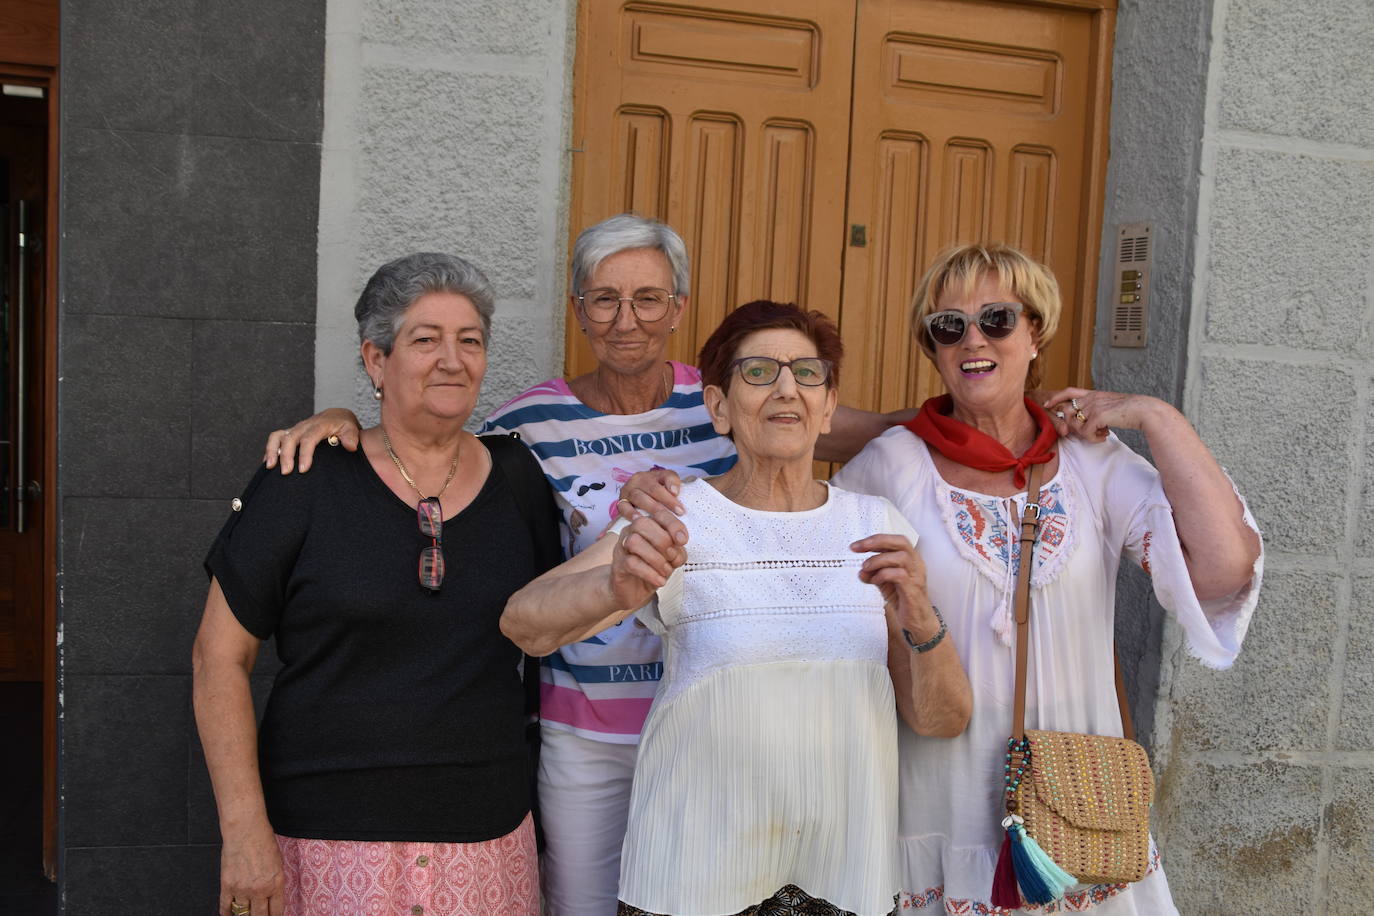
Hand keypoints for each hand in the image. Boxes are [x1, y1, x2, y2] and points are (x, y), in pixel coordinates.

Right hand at [219, 821, 285, 915]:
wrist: (245, 830)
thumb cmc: (264, 841)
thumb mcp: (278, 863)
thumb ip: (275, 882)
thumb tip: (271, 896)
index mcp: (276, 883)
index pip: (276, 911)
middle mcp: (259, 890)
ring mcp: (242, 889)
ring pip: (243, 914)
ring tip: (246, 915)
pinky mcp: (227, 886)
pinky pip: (226, 907)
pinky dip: (227, 913)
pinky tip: (229, 915)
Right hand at [263, 408, 361, 472]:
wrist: (337, 416)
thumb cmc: (344, 425)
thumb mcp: (351, 428)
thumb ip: (351, 437)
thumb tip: (350, 446)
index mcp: (319, 425)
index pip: (309, 438)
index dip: (305, 454)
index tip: (303, 469)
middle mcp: (304, 426)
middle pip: (290, 438)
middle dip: (286, 455)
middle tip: (286, 472)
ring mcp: (295, 429)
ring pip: (278, 436)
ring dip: (272, 451)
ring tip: (270, 467)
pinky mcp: (290, 433)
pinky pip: (275, 438)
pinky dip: (270, 450)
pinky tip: (268, 464)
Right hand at [609, 513, 686, 609]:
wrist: (635, 591)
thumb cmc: (653, 569)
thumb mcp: (671, 558)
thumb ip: (677, 549)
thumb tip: (679, 544)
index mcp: (647, 525)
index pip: (659, 514)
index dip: (673, 525)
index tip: (683, 541)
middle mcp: (631, 532)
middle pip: (643, 523)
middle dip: (663, 541)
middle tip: (671, 558)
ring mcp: (622, 548)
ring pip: (634, 542)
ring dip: (656, 558)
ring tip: (665, 571)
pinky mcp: (618, 565)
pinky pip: (632, 563)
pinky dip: (650, 573)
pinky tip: (660, 581)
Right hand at [617, 469, 688, 550]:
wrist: (638, 500)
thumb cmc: (657, 495)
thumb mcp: (667, 486)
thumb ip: (673, 483)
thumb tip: (674, 491)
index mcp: (653, 475)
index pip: (666, 477)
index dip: (674, 487)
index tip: (682, 506)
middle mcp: (639, 480)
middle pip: (653, 489)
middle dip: (667, 502)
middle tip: (679, 514)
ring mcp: (628, 490)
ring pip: (639, 497)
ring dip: (651, 508)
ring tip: (661, 519)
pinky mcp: (621, 502)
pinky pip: (624, 507)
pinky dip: (630, 513)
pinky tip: (638, 520)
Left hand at [851, 533, 938, 640]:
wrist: (917, 621)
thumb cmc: (904, 598)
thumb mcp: (884, 583)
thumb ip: (873, 575)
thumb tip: (860, 571)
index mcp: (910, 558)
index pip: (894, 540)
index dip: (875, 539)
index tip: (856, 546)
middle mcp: (916, 564)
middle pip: (900, 542)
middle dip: (877, 542)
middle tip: (858, 548)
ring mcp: (916, 576)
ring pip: (901, 557)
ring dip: (878, 560)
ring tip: (865, 568)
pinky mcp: (913, 590)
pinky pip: (900, 575)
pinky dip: (884, 574)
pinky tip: (875, 580)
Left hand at [1041, 388, 1169, 442]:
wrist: (1144, 410)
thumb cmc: (1130, 411)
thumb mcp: (1110, 405)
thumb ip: (1097, 409)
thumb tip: (1086, 421)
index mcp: (1094, 393)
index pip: (1069, 391)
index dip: (1056, 398)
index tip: (1047, 405)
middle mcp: (1091, 398)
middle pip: (1068, 412)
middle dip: (1073, 426)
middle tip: (1091, 432)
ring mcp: (1093, 406)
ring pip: (1076, 425)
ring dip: (1087, 434)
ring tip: (1102, 434)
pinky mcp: (1097, 416)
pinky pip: (1086, 433)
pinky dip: (1094, 439)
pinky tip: (1105, 436)